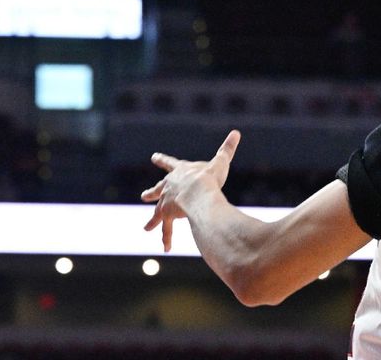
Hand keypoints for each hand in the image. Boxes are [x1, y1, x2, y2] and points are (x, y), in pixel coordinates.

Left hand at [141, 130, 241, 251]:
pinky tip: (166, 248)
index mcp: (180, 171)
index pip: (170, 163)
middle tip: (144, 195)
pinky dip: (166, 238)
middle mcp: (169, 186)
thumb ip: (227, 149)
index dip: (163, 159)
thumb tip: (236, 132)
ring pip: (157, 212)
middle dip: (152, 192)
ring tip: (146, 228)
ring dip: (153, 220)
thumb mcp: (219, 161)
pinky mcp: (168, 215)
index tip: (154, 156)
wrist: (198, 193)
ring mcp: (166, 201)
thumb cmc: (209, 177)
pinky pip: (167, 229)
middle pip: (158, 189)